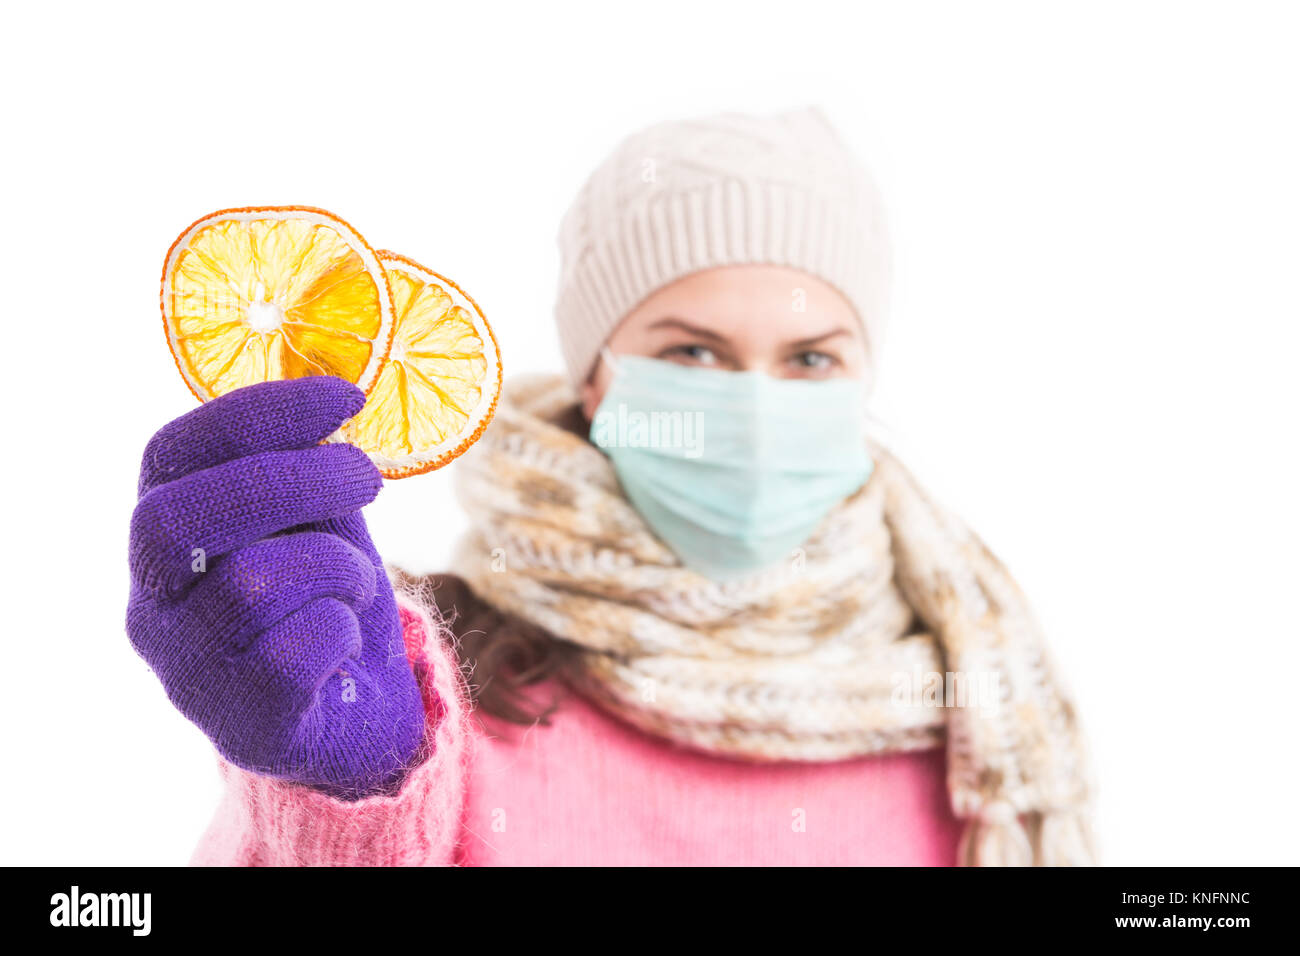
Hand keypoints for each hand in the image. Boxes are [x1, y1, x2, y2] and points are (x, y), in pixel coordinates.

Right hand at [126, 377, 424, 798]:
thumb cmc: (327, 601)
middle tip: (367, 477)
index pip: (171, 453)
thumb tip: (329, 405)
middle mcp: (152, 603)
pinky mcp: (239, 724)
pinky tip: (343, 641)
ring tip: (354, 584)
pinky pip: (297, 649)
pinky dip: (343, 628)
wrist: (359, 715)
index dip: (255, 413)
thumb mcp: (316, 521)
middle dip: (294, 479)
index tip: (344, 395)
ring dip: (336, 567)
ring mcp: (186, 670)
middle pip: (189, 514)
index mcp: (163, 537)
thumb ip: (307, 471)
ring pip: (257, 581)